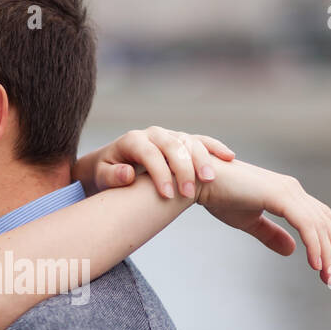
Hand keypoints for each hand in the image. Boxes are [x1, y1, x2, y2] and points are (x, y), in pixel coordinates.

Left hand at [76, 126, 234, 198]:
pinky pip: (200, 141)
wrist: (109, 163)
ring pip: (189, 142)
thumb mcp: (101, 176)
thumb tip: (128, 173)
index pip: (149, 153)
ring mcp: (169, 136)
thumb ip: (112, 176)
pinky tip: (229, 157)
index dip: (159, 173)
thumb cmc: (105, 173)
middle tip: (187, 192)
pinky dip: (214, 147)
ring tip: (209, 179)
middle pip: (172, 145)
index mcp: (133, 140)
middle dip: (182, 168)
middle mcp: (153, 134)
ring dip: (201, 159)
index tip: (166, 195)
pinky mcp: (181, 142)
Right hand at [198, 159, 330, 284]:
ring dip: (328, 254)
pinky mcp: (279, 196)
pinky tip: (317, 265)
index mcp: (287, 194)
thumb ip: (271, 235)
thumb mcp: (249, 222)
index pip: (320, 215)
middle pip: (325, 223)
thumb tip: (292, 250)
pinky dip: (313, 245)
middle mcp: (292, 189)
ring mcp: (288, 191)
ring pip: (318, 226)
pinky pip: (305, 225)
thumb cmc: (220, 198)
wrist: (200, 184)